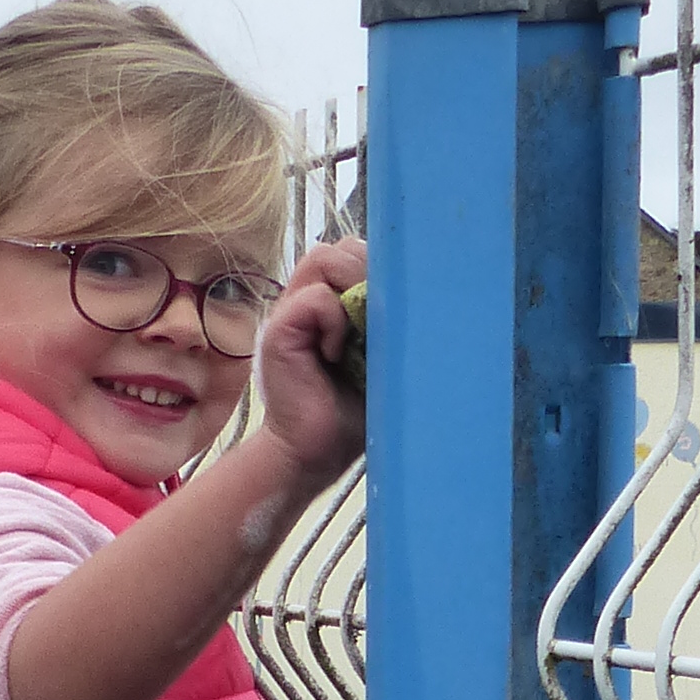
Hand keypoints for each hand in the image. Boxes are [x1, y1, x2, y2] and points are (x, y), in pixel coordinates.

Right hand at [252, 240, 368, 483]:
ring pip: (326, 258)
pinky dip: (334, 324)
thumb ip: (387, 317)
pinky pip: (316, 299)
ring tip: (356, 335)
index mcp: (332, 302)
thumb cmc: (353, 410)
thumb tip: (420, 285)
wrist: (315, 452)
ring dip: (351, 292)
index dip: (380, 271)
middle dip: (369, 277)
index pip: (358, 251)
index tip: (392, 313)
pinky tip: (334, 356)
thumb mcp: (381, 356)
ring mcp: (291, 310)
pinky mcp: (279, 328)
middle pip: (344, 247)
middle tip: (376, 326)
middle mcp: (308, 299)